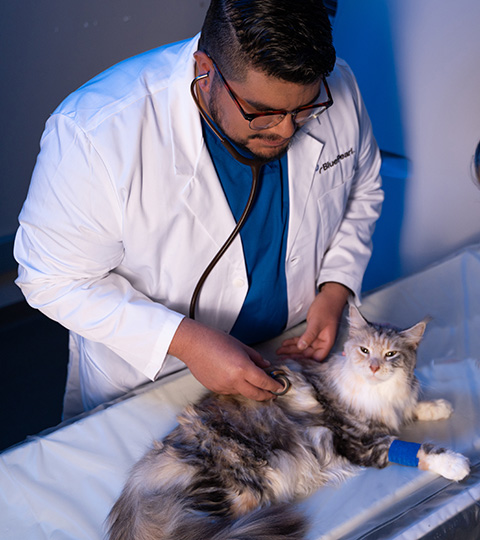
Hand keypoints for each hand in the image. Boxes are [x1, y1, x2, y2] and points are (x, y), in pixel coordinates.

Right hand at [168, 318, 283, 399]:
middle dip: (266, 395)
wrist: (193, 344)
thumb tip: (266, 366)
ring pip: (243, 393)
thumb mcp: (240, 346)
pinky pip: (231, 391)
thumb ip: (256, 358)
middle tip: (273, 393)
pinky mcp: (215, 389)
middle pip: (256, 394)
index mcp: (242, 368)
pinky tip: (235, 377)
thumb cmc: (215, 340)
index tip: (280, 387)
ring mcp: (223, 386)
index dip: (274, 386)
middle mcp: (233, 380)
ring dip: (250, 389)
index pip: (264, 382)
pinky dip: (237, 387)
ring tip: (253, 381)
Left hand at [276, 282, 349, 360]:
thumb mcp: (317, 322)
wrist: (330, 296)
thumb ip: (309, 335)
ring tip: (279, 352)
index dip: (305, 360)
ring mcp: (317, 338)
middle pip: (307, 354)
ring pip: (303, 347)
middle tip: (281, 357)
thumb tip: (301, 347)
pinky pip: (302, 340)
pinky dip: (293, 342)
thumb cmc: (326, 307)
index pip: (316, 357)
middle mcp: (322, 342)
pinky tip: (284, 344)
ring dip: (291, 349)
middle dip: (294, 355)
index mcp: (327, 342)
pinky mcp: (312, 333)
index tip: (292, 360)